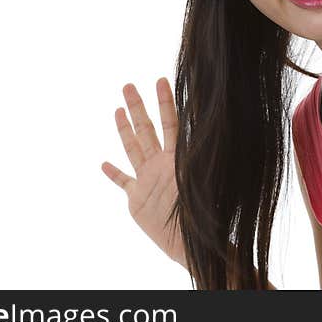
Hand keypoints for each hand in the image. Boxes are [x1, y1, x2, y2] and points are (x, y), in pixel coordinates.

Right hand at [101, 78, 185, 268]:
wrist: (191, 241)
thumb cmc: (202, 211)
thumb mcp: (202, 178)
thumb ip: (202, 154)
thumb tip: (218, 124)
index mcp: (178, 158)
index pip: (172, 123)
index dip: (166, 102)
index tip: (161, 80)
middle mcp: (161, 164)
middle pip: (147, 129)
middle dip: (138, 107)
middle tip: (128, 85)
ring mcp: (148, 180)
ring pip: (133, 148)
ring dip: (124, 130)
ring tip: (118, 110)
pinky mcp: (138, 199)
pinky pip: (123, 183)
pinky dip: (113, 174)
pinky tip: (104, 163)